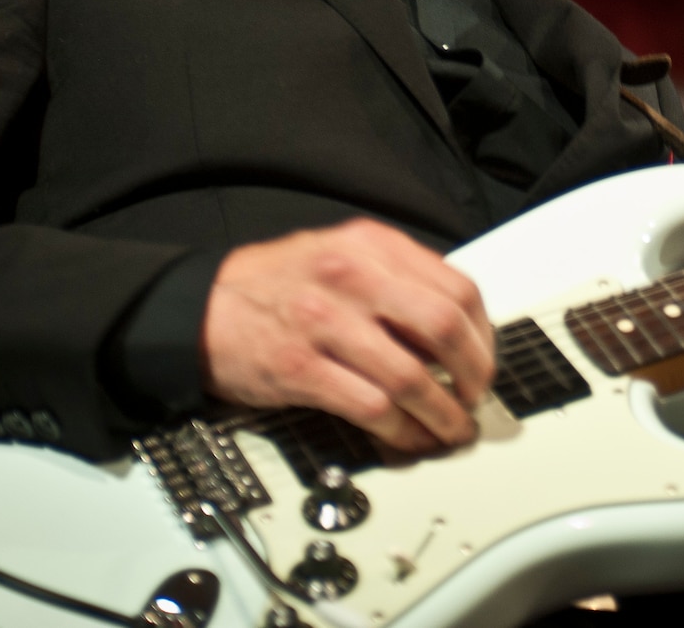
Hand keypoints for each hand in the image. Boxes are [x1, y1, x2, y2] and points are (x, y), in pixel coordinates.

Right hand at [201, 219, 494, 452]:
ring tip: (449, 429)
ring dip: (441, 414)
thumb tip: (455, 327)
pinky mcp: (300, 368)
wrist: (199, 308)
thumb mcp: (341, 254)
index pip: (456, 288)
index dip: (483, 334)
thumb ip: (396, 278)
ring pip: (411, 376)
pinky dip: (401, 431)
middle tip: (473, 398)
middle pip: (443, 328)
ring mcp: (324, 322)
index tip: (484, 360)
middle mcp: (352, 276)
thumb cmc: (275, 285)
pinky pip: (371, 408)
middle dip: (472, 374)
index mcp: (371, 245)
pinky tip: (409, 438)